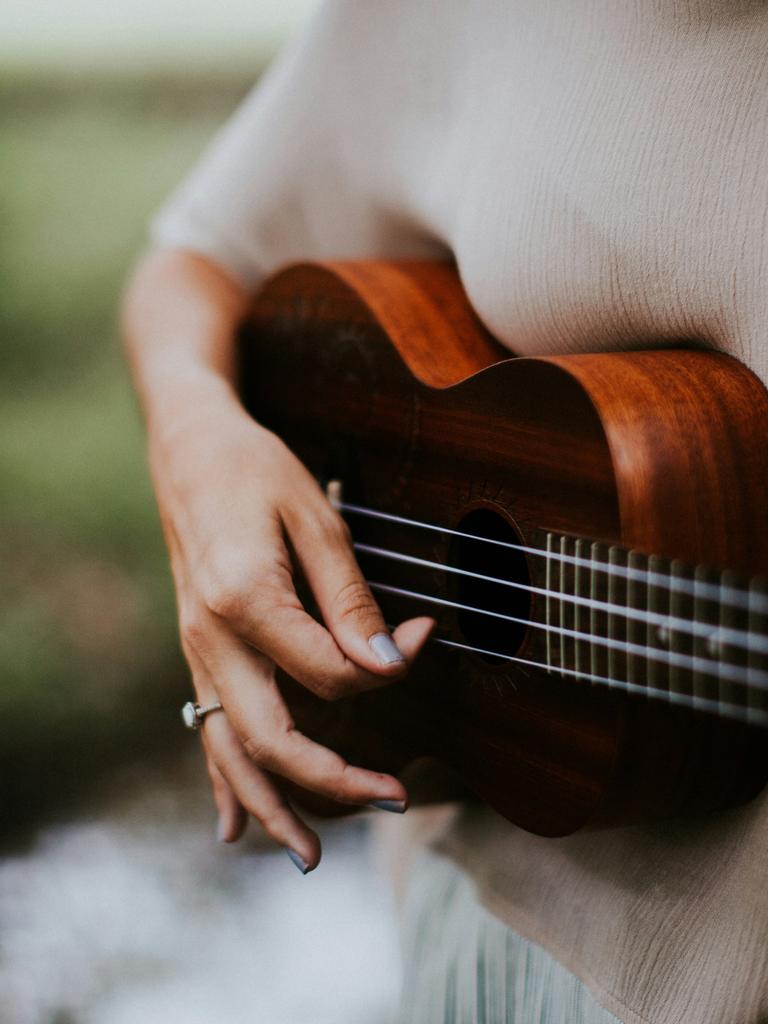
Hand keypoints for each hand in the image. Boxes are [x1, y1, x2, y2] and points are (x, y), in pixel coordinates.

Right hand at [152, 389, 433, 872]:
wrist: (190, 450)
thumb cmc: (258, 473)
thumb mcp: (317, 519)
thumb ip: (350, 599)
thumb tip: (388, 665)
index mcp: (247, 599)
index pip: (328, 671)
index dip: (385, 666)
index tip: (422, 636)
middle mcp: (213, 638)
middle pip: (270, 737)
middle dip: (333, 781)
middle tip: (395, 800)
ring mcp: (199, 651)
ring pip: (229, 750)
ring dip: (272, 806)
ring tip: (312, 856)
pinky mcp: (199, 652)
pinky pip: (205, 730)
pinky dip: (222, 783)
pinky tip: (233, 826)